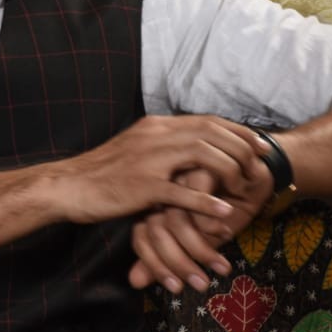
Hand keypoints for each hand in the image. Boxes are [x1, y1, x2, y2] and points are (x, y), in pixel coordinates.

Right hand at [45, 114, 267, 226]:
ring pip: (202, 155)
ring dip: (229, 170)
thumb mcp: (135, 149)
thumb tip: (189, 146)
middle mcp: (155, 137)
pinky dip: (206, 201)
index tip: (259, 144)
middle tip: (263, 163)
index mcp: (155, 127)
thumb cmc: (102, 172)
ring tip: (244, 187)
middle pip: (210, 133)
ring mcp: (148, 160)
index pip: (206, 121)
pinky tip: (223, 210)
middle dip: (242, 146)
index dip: (237, 131)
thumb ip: (162, 145)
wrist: (69, 185)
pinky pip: (182, 192)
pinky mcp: (142, 186)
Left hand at [128, 162, 272, 293]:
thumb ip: (168, 257)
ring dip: (199, 250)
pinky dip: (212, 223)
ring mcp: (178, 178)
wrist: (255, 177)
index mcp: (155, 206)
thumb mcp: (200, 239)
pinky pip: (198, 203)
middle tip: (202, 284)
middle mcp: (162, 191)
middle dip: (179, 263)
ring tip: (221, 267)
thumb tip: (134, 282)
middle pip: (156, 231)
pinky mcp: (198, 167)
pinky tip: (225, 229)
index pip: (141, 237)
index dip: (155, 265)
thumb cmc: (225, 208)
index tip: (176, 288)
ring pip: (175, 220)